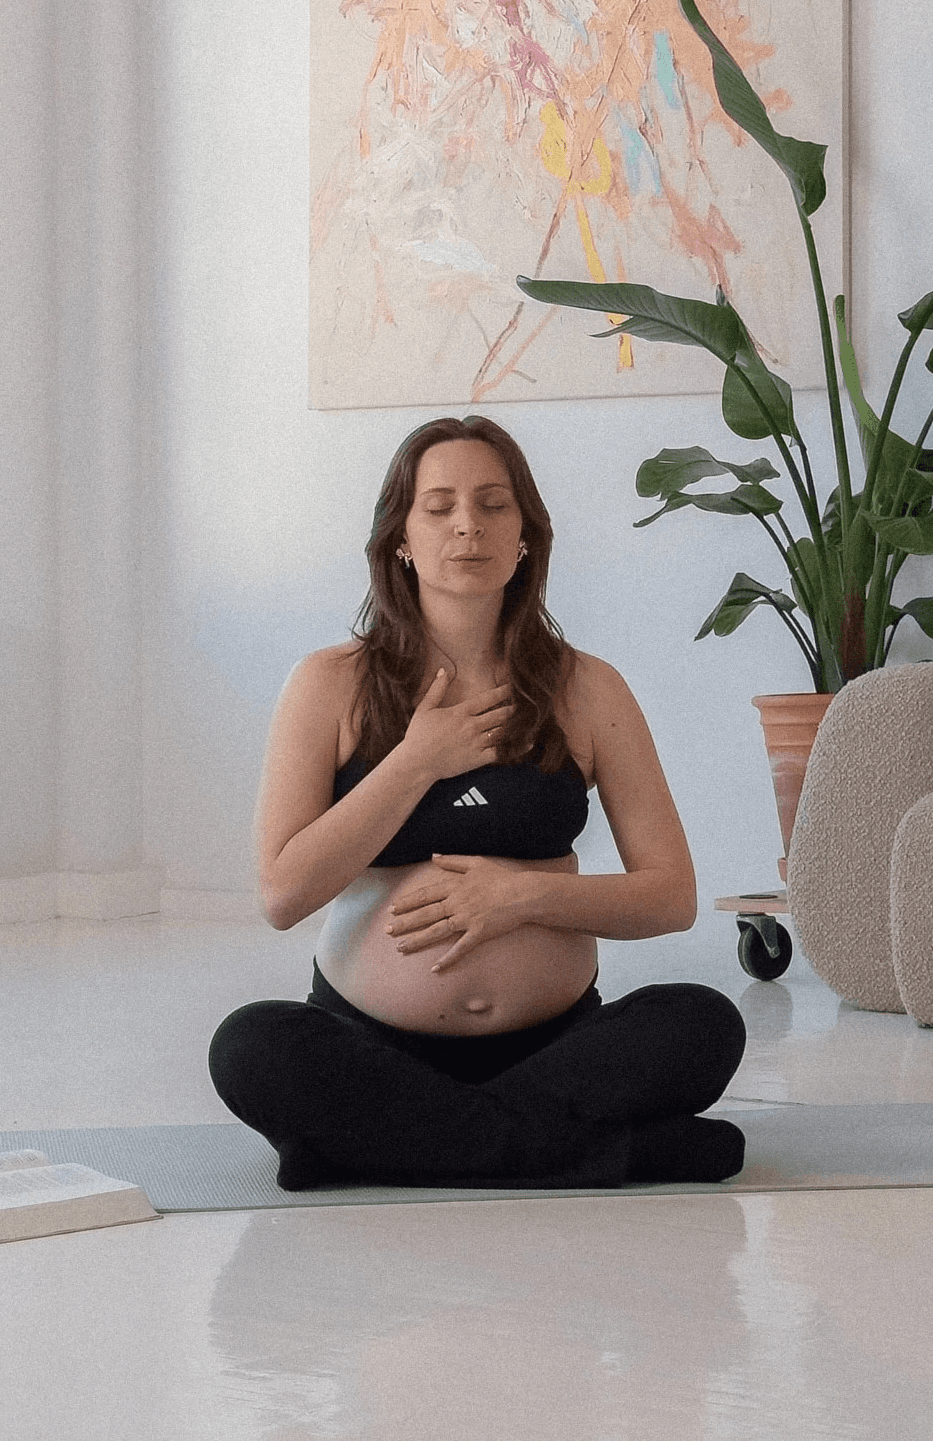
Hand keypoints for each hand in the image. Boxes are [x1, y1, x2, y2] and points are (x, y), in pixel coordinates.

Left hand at [386, 854, 527, 968]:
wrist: (524, 894)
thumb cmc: (501, 878)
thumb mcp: (476, 863)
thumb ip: (453, 860)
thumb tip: (434, 856)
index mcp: (455, 886)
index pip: (425, 895)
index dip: (408, 902)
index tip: (392, 909)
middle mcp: (457, 903)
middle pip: (426, 914)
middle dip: (405, 923)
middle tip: (387, 931)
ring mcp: (467, 919)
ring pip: (437, 931)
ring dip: (417, 940)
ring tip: (400, 948)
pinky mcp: (479, 933)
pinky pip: (460, 948)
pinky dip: (448, 959)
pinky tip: (435, 968)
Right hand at [401, 670, 513, 781]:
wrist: (417, 764)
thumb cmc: (418, 736)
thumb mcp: (424, 709)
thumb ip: (436, 689)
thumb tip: (444, 670)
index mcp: (460, 712)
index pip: (488, 698)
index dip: (502, 692)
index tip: (512, 687)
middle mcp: (471, 726)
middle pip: (499, 715)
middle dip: (512, 709)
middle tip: (522, 705)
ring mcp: (476, 743)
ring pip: (502, 731)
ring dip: (513, 726)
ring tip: (524, 721)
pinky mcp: (477, 759)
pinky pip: (500, 752)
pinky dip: (511, 747)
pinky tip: (522, 743)